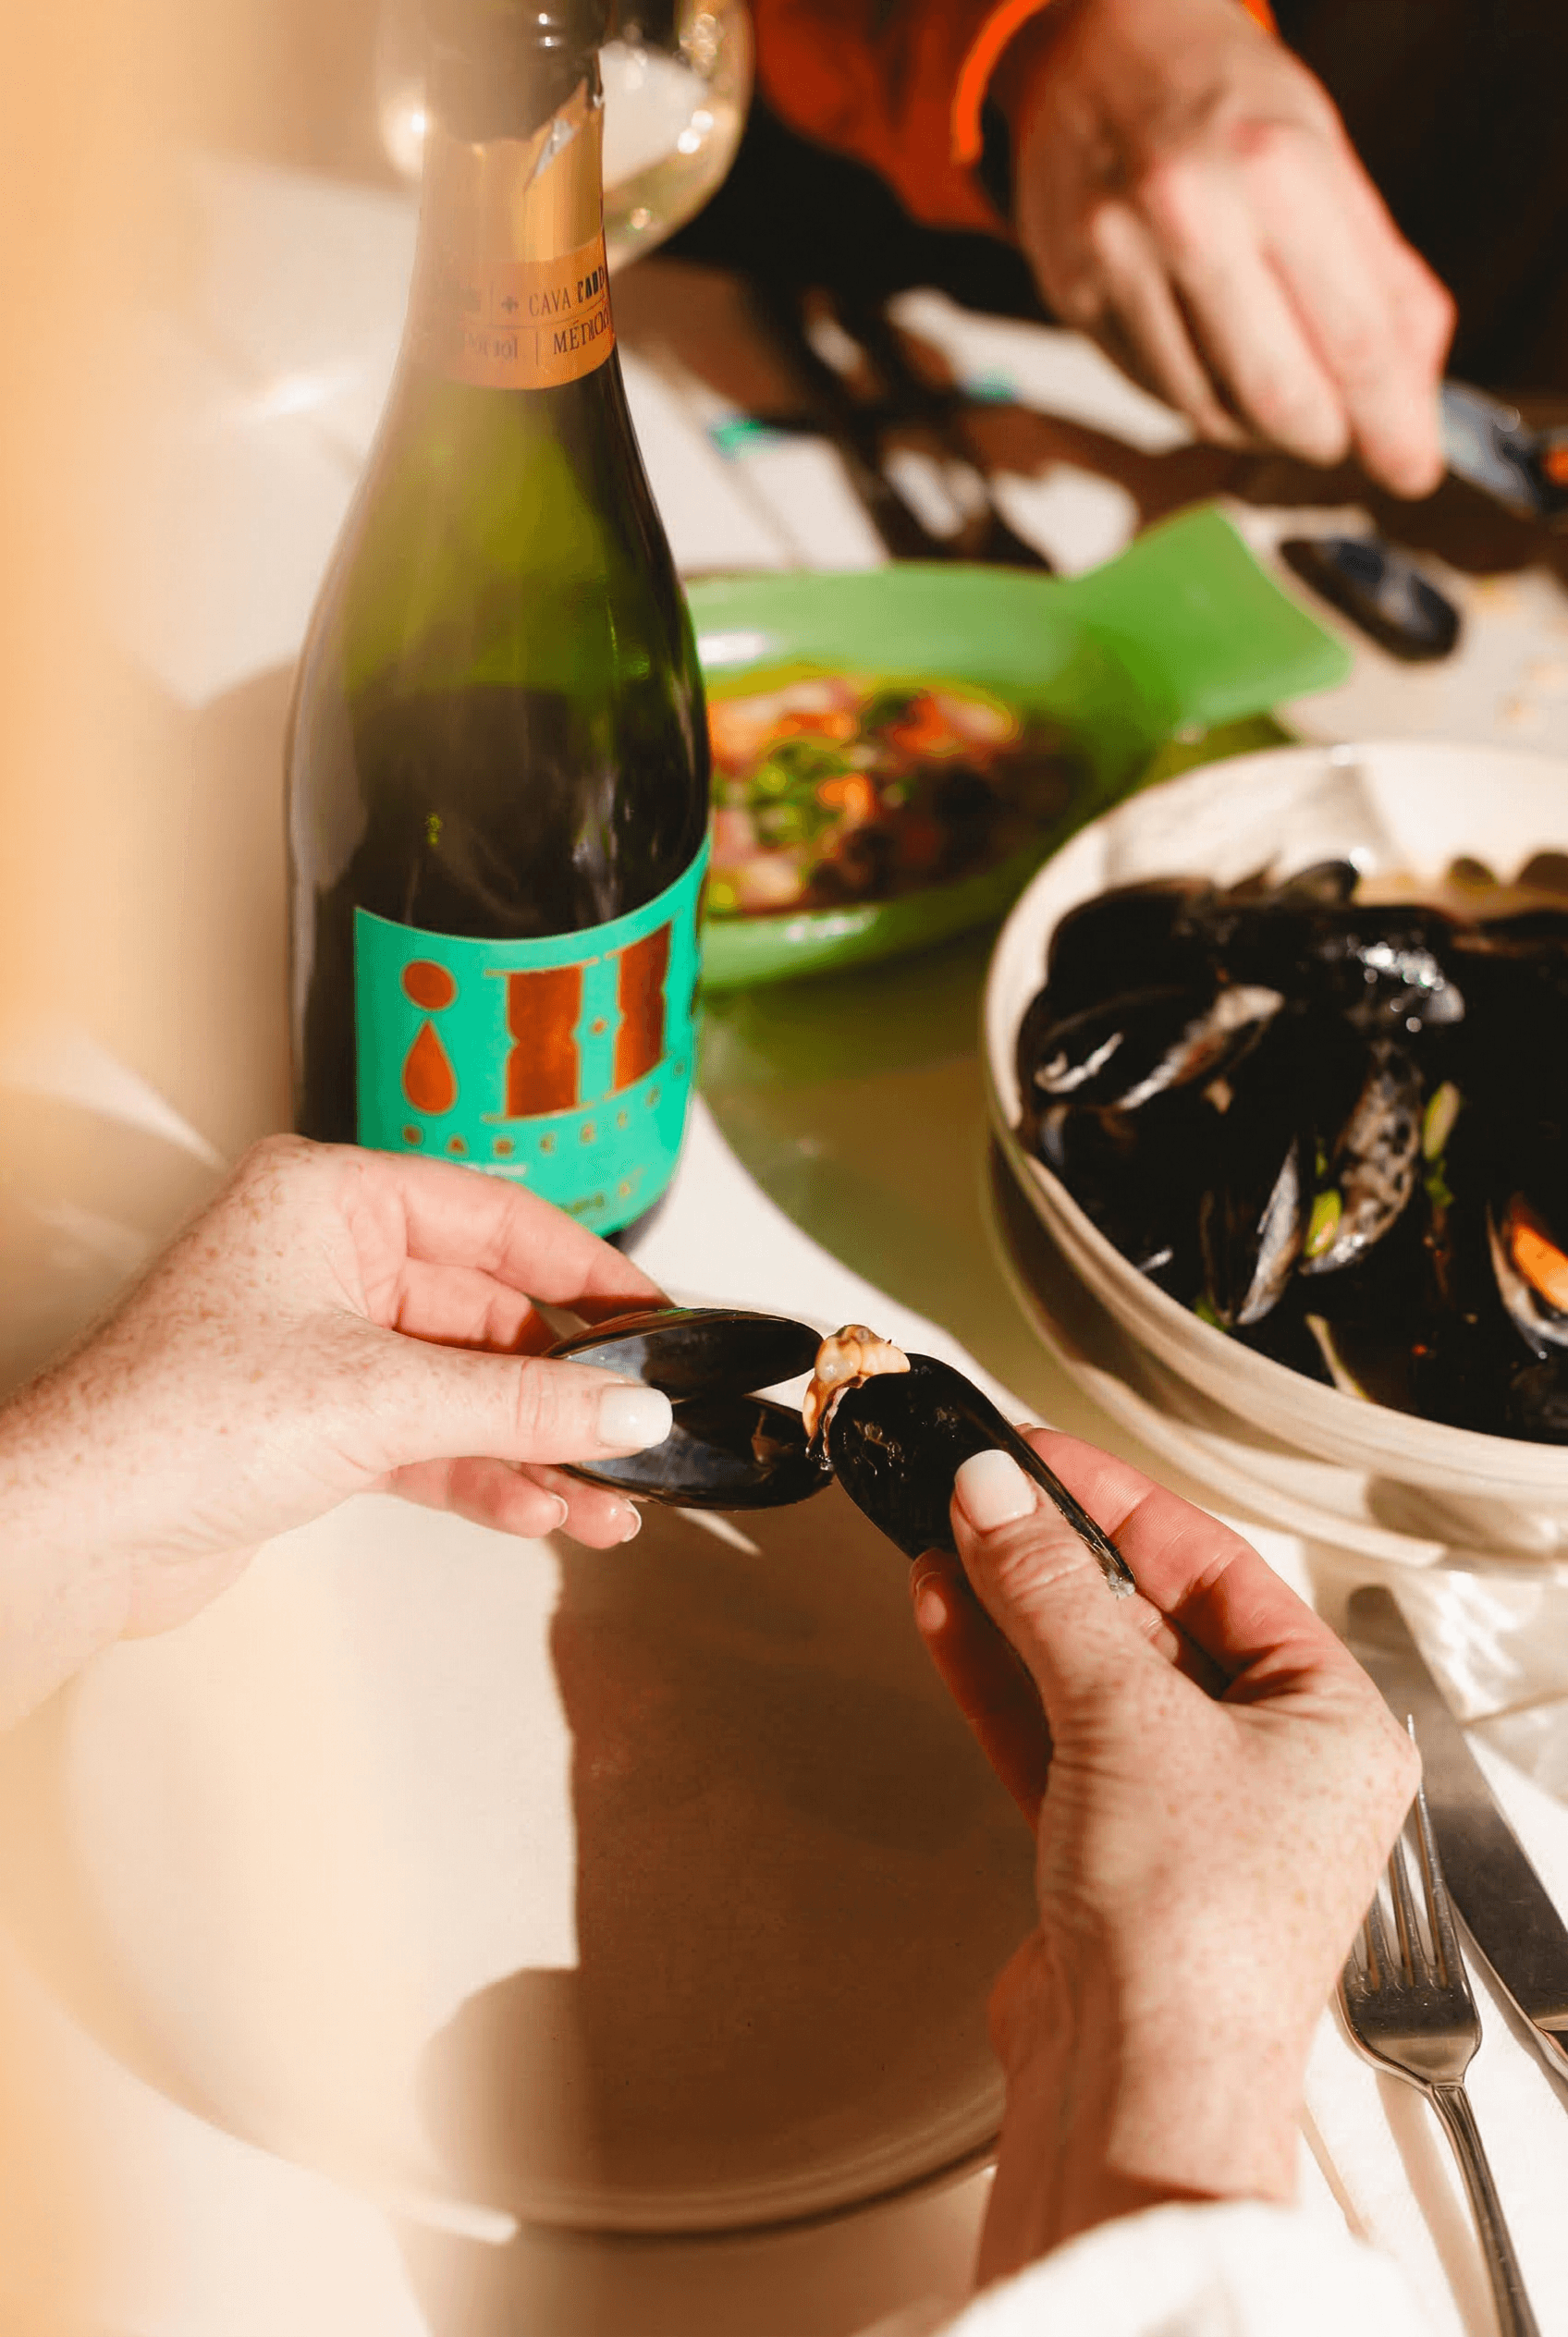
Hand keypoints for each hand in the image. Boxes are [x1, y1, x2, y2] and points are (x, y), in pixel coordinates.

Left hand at [0, 1137, 675, 1720]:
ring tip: (610, 1498)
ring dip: (535, 1445)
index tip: (656, 1319)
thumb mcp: (382, 1398)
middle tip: (640, 1426)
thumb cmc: (173, 1423)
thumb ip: (522, 1403)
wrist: (74, 1532)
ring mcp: (319, 1344)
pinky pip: (428, 1438)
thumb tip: (632, 1410)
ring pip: (462, 1386)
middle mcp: (324, 1259)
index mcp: (328, 1199)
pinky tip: (543, 1511)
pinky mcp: (314, 1423)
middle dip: (563, 1386)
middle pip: (486, 1311)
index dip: (586, 1274)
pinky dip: (484, 1474)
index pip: (494, 1217)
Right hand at [911, 1432, 1415, 2280]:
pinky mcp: (1106, 1853)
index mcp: (1328, 1721)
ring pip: (1089, 1676)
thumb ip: (1048, 1591)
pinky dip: (999, 1677)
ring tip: (947, 1539)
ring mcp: (1182, 1811)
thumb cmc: (1195, 1938)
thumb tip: (998, 1496)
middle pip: (1150, 1618)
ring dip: (1013, 1608)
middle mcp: (1267, 1764)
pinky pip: (1051, 1735)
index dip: (1123, 1501)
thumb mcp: (1124, 1715)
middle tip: (985, 1492)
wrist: (1137, 2085)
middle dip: (1057, 1556)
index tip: (1043, 1456)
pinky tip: (949, 1615)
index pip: (1221, 1569)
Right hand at [1007, 0, 1453, 493]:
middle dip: (1324, 437)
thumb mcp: (1322, 154)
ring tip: (1281, 394)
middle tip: (1343, 438)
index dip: (1390, 421)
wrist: (1089, 46)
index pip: (1353, 337)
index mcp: (1275, 166)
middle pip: (1277, 397)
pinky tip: (1218, 364)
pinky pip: (1153, 390)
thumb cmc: (1221, 98)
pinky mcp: (1070, 295)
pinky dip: (1200, 398)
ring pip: (1207, 410)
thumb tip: (1410, 395)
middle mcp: (1188, 213)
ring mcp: (1116, 260)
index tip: (1409, 465)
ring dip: (1259, 428)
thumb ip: (1378, 273)